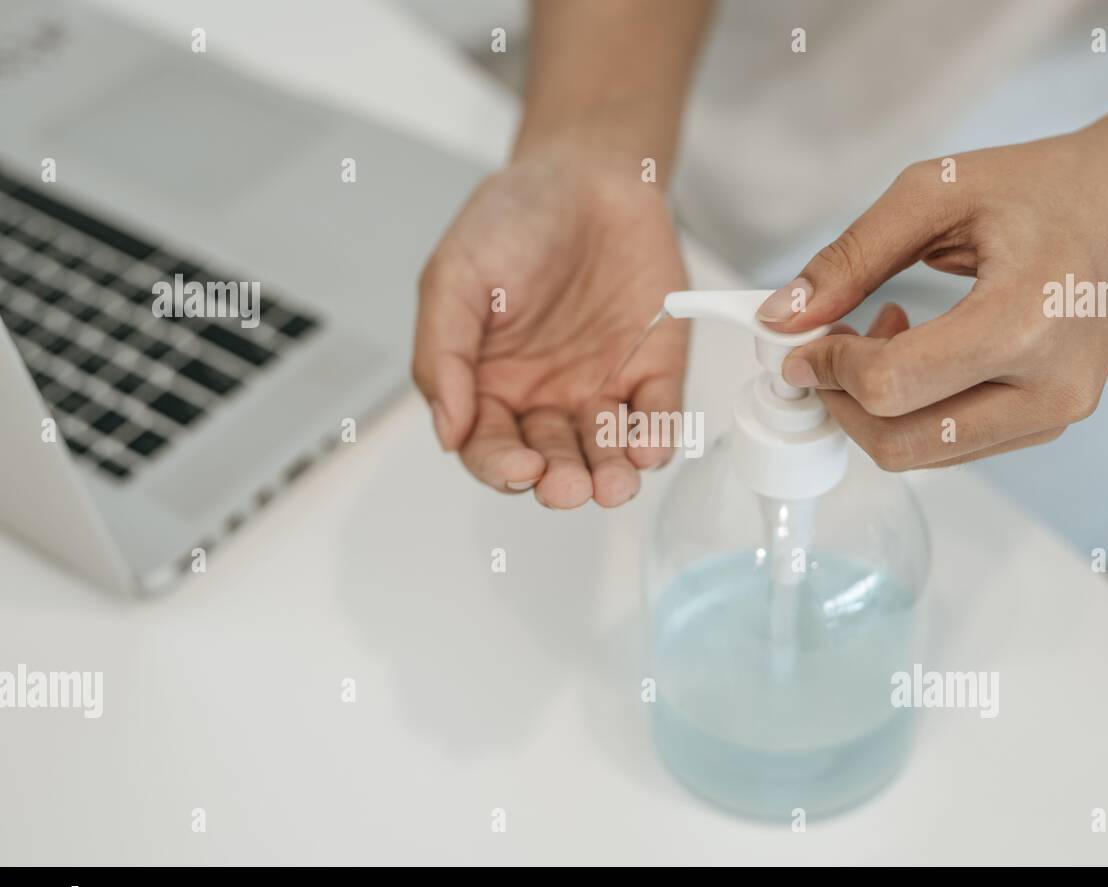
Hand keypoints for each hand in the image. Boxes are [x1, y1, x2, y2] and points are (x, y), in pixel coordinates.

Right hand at [412, 144, 688, 506]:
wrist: (587, 172)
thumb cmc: (513, 220)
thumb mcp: (455, 276)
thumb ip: (442, 353)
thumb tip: (447, 430)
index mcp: (489, 384)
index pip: (490, 448)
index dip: (502, 467)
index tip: (520, 467)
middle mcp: (545, 398)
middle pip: (550, 462)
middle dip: (561, 481)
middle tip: (569, 486)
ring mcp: (601, 387)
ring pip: (605, 451)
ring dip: (610, 474)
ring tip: (615, 483)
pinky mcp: (652, 369)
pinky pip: (656, 416)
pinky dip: (656, 437)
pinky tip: (651, 447)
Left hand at [756, 107, 1107, 469]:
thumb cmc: (1048, 186)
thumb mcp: (935, 193)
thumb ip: (849, 258)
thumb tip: (782, 317)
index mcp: (1026, 321)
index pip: (892, 385)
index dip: (828, 369)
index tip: (802, 342)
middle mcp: (1049, 388)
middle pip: (901, 441)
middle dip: (843, 402)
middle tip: (827, 346)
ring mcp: (1055, 416)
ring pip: (923, 455)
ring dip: (875, 410)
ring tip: (879, 336)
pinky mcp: (1048, 425)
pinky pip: (952, 446)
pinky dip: (912, 412)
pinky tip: (915, 354)